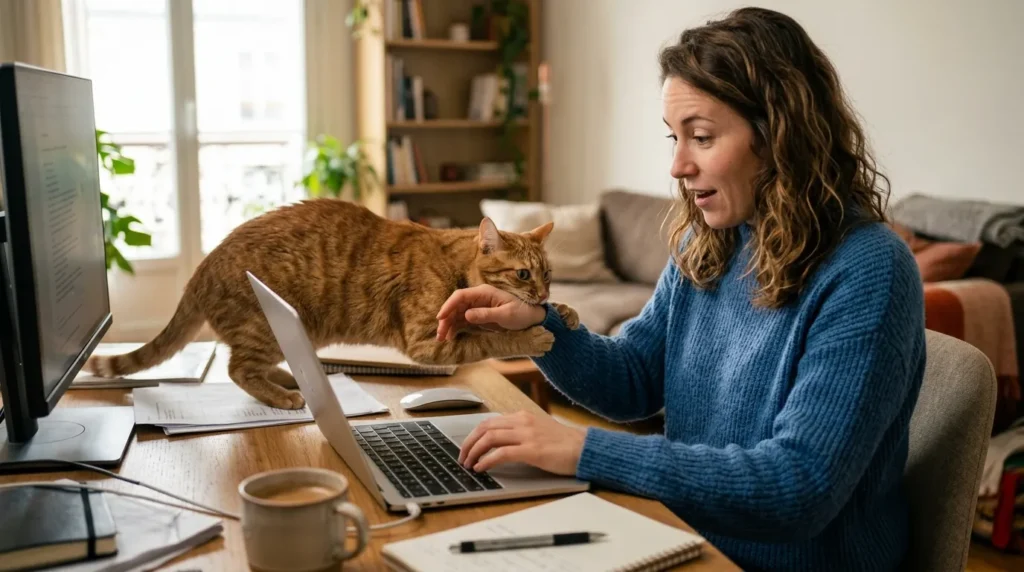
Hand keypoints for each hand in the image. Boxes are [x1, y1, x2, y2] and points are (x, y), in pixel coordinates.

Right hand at [436, 284, 546, 341]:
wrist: (531, 318)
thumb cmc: (521, 313)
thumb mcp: (505, 315)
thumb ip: (486, 314)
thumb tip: (467, 315)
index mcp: (484, 293)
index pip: (461, 296)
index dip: (449, 305)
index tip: (441, 318)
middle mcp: (478, 298)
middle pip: (455, 306)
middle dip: (446, 319)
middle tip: (440, 334)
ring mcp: (477, 307)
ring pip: (456, 314)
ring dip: (448, 325)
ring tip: (442, 338)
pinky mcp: (478, 316)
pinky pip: (462, 321)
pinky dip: (455, 328)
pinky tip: (450, 337)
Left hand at [458, 411, 585, 474]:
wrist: (584, 448)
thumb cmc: (564, 444)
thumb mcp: (539, 431)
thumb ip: (520, 432)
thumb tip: (499, 444)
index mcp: (523, 416)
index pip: (489, 421)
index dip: (474, 435)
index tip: (467, 447)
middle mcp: (522, 422)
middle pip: (485, 428)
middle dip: (468, 443)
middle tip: (462, 457)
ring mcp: (527, 435)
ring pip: (490, 438)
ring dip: (474, 452)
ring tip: (468, 464)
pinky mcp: (532, 450)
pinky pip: (502, 453)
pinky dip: (487, 460)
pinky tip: (481, 468)